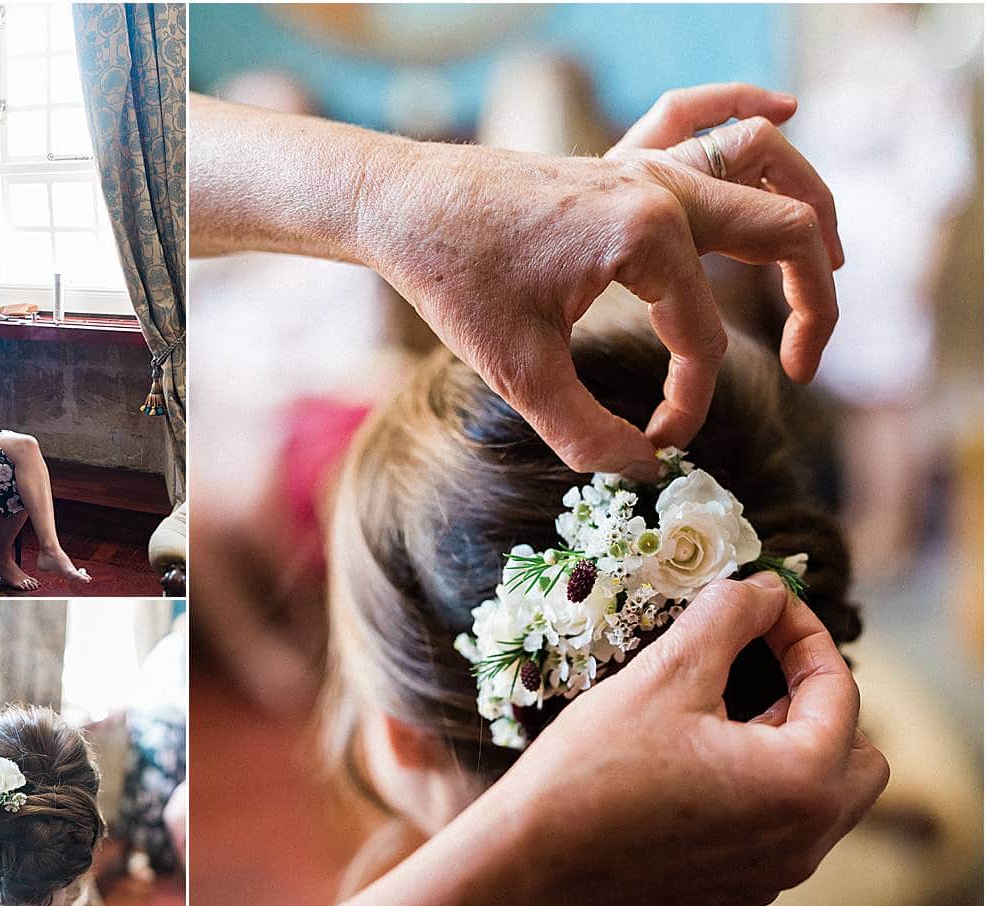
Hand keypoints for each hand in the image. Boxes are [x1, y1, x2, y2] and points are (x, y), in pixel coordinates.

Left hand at [368, 85, 839, 474]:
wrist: (403, 207)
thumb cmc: (455, 281)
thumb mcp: (518, 372)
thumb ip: (586, 431)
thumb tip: (641, 471)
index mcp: (647, 239)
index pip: (703, 339)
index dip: (689, 402)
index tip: (658, 442)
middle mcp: (662, 188)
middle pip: (784, 232)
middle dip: (813, 303)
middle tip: (804, 365)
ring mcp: (643, 163)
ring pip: (762, 162)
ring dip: (807, 206)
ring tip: (831, 264)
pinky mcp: (619, 157)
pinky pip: (700, 115)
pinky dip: (747, 107)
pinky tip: (786, 105)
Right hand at [490, 573, 886, 905]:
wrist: (528, 863)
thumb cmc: (594, 766)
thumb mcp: (665, 673)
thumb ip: (730, 617)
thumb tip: (766, 589)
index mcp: (801, 784)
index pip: (840, 690)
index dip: (803, 634)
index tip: (763, 609)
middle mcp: (803, 845)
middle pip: (857, 760)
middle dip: (817, 705)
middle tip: (755, 674)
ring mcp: (769, 881)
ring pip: (817, 804)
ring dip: (786, 752)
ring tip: (718, 722)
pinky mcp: (731, 899)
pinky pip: (772, 840)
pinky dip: (754, 800)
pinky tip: (689, 777)